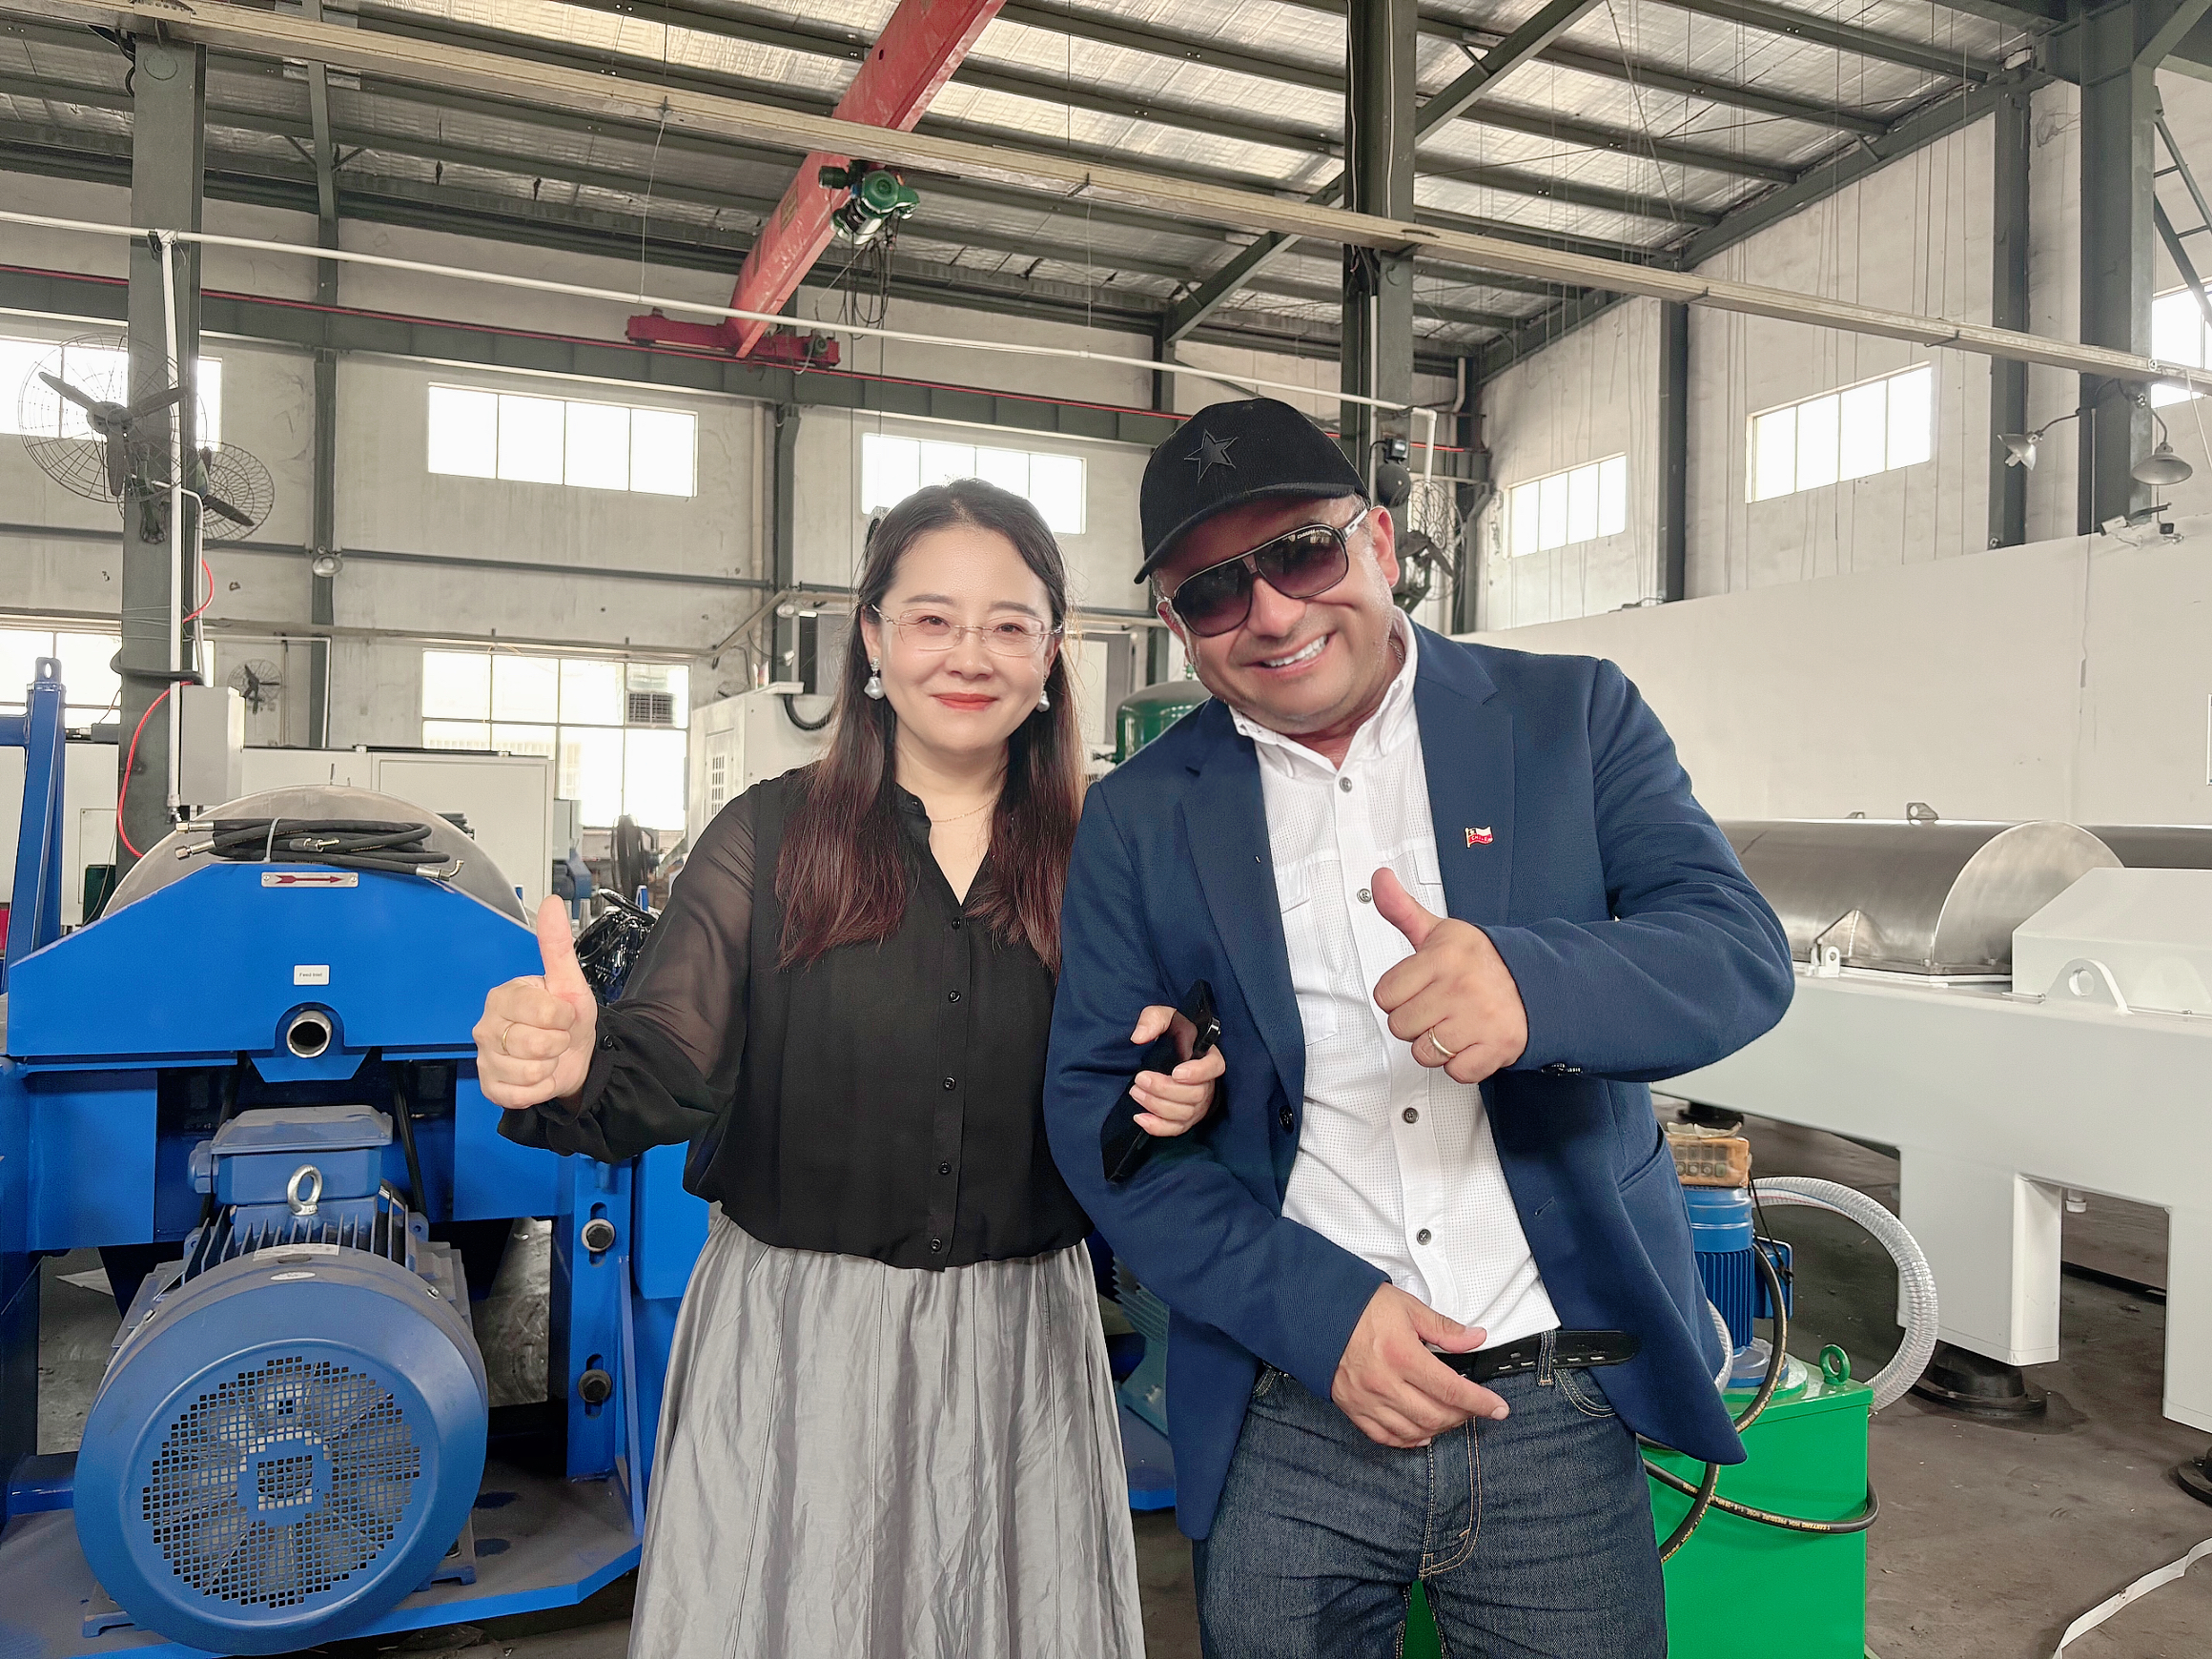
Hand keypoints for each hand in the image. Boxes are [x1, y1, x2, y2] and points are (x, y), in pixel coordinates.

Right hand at [474, 897, 598, 1108]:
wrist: (574, 1055)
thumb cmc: (567, 1018)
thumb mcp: (569, 981)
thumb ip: (557, 945)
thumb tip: (552, 903)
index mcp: (504, 996)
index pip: (541, 1011)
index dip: (563, 1017)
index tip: (564, 1014)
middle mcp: (487, 1025)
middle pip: (533, 1044)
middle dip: (558, 1043)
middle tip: (557, 1037)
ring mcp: (485, 1057)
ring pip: (528, 1072)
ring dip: (550, 1067)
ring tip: (548, 1056)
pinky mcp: (490, 1085)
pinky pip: (519, 1094)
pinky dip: (539, 1089)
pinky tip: (539, 1076)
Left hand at [1126, 1004, 1225, 1136]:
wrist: (1164, 1054)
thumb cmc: (1170, 1036)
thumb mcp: (1163, 1018)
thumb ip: (1153, 1020)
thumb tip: (1138, 1037)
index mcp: (1208, 1057)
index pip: (1214, 1068)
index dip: (1198, 1073)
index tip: (1176, 1072)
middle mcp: (1207, 1084)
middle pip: (1195, 1095)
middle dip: (1164, 1089)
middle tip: (1140, 1079)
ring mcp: (1197, 1105)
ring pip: (1184, 1113)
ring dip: (1157, 1105)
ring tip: (1136, 1092)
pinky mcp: (1185, 1119)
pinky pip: (1176, 1129)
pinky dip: (1158, 1127)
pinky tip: (1140, 1118)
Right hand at [1331, 1284, 1508, 1447]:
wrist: (1316, 1313)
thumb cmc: (1359, 1308)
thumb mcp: (1408, 1308)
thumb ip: (1444, 1329)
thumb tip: (1474, 1338)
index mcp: (1401, 1354)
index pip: (1451, 1389)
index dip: (1480, 1402)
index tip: (1497, 1408)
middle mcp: (1384, 1382)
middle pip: (1436, 1415)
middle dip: (1462, 1416)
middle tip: (1473, 1407)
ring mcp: (1367, 1399)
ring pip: (1413, 1430)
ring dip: (1439, 1428)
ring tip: (1450, 1417)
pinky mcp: (1353, 1407)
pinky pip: (1385, 1436)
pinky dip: (1408, 1439)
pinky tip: (1421, 1432)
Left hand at [1370, 868, 1528, 1084]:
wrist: (1539, 983)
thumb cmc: (1484, 961)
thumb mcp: (1441, 932)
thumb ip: (1402, 910)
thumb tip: (1378, 879)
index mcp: (1442, 958)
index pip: (1385, 995)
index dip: (1398, 995)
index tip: (1419, 987)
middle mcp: (1460, 988)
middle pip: (1400, 1026)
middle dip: (1415, 1021)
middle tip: (1439, 1006)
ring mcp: (1479, 1020)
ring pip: (1424, 1052)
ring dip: (1435, 1045)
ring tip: (1454, 1024)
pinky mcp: (1497, 1048)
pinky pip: (1455, 1072)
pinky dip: (1461, 1064)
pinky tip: (1471, 1042)